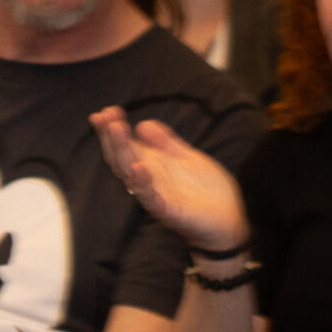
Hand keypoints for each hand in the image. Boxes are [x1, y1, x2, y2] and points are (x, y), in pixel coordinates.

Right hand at [90, 106, 249, 251]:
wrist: (228, 220)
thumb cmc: (206, 191)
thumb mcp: (187, 158)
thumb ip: (166, 143)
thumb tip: (143, 124)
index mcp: (153, 166)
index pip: (126, 147)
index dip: (114, 130)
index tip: (106, 111)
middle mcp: (149, 181)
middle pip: (122, 158)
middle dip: (112, 137)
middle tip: (104, 116)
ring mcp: (156, 195)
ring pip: (131, 174)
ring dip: (123, 152)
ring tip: (117, 129)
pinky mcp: (168, 211)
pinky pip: (150, 198)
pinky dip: (143, 183)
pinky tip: (139, 168)